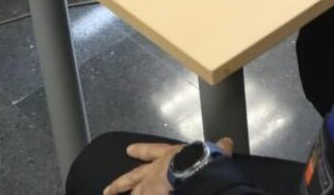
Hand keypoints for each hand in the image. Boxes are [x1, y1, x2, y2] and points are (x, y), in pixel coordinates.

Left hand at [102, 138, 233, 194]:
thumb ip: (219, 147)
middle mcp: (155, 171)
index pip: (152, 150)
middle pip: (133, 176)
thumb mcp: (214, 151)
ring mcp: (150, 188)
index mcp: (169, 155)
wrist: (197, 172)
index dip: (141, 150)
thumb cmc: (204, 161)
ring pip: (133, 193)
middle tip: (107, 189)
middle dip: (120, 183)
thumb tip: (226, 143)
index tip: (129, 150)